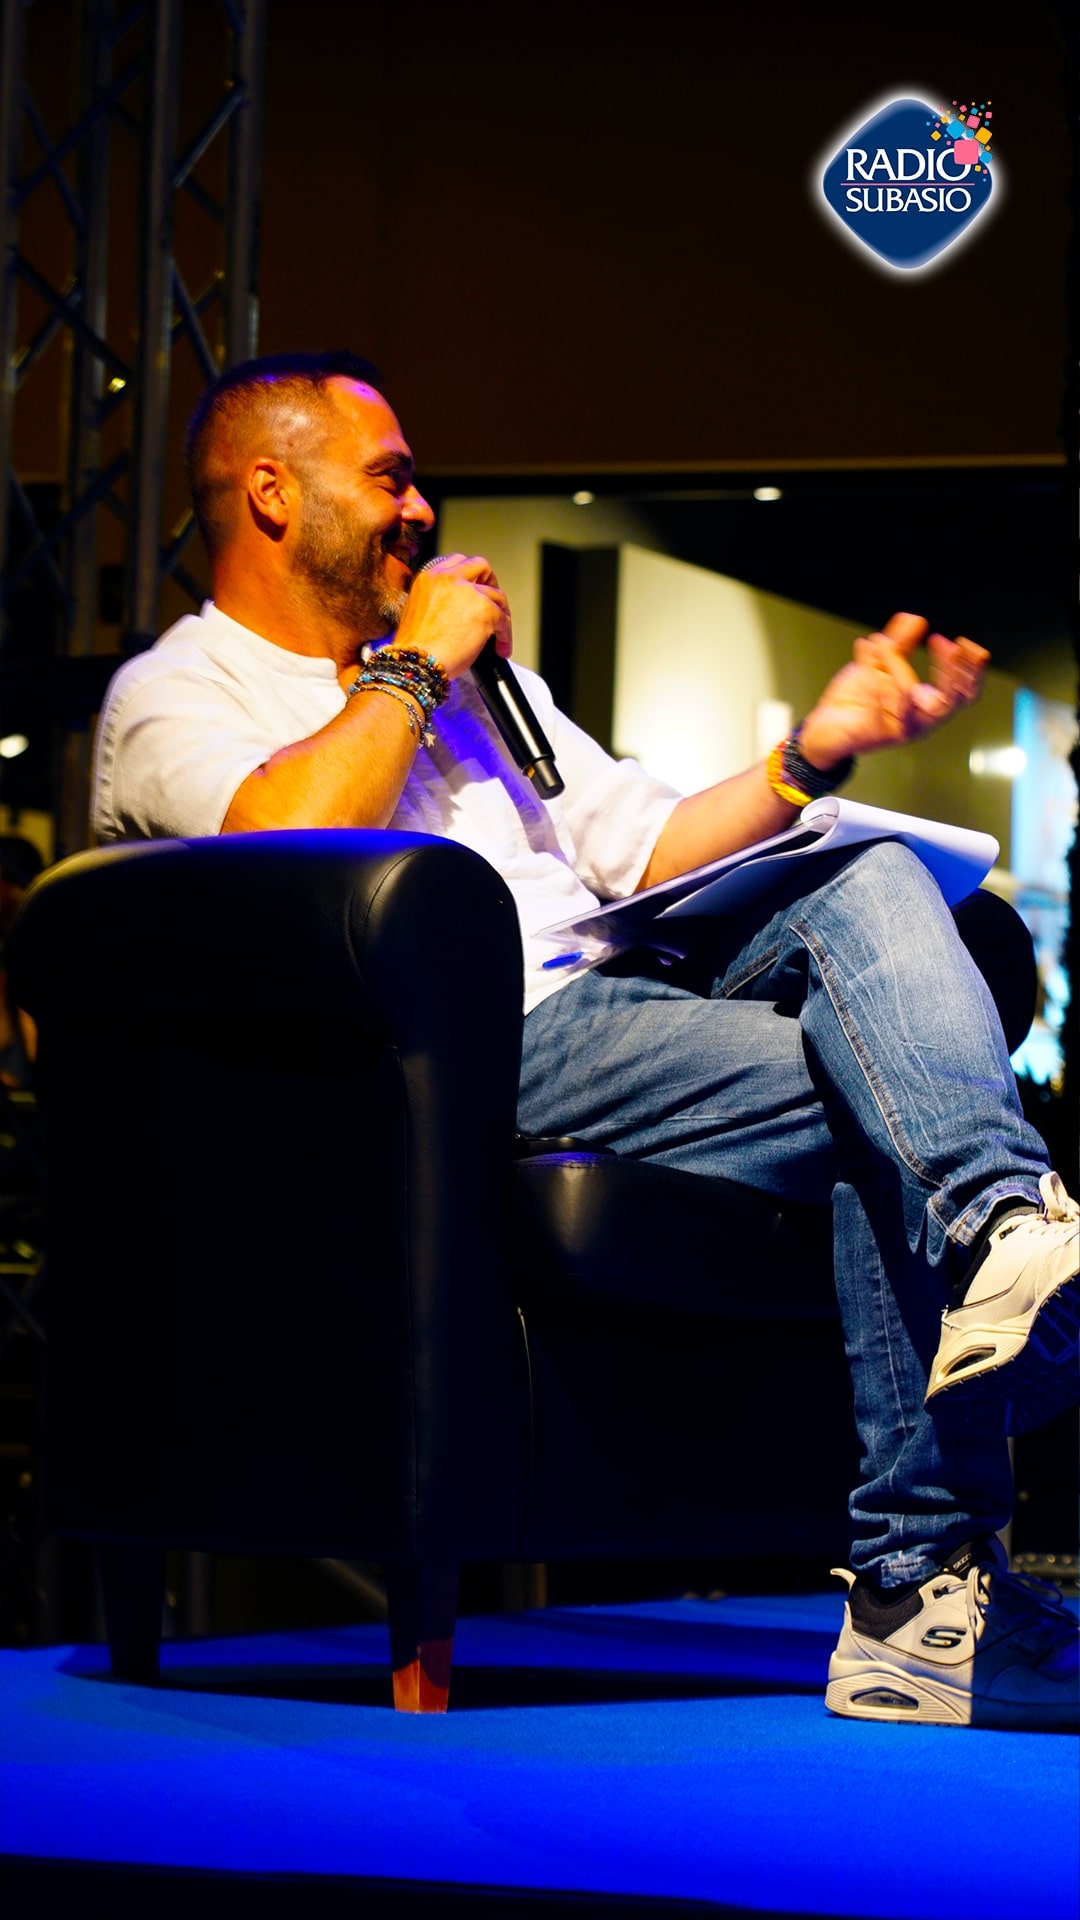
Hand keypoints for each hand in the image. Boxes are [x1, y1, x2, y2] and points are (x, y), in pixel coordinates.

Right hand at [392, 552, 511, 680]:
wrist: (418, 663)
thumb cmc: (416, 649)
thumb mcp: (419, 613)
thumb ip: (438, 602)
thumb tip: (459, 610)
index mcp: (429, 578)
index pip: (457, 562)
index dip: (471, 576)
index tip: (476, 588)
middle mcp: (448, 578)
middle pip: (480, 566)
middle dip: (491, 583)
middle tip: (494, 603)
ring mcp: (468, 592)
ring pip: (497, 595)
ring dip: (502, 616)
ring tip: (499, 636)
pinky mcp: (484, 609)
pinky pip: (504, 619)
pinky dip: (506, 636)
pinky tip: (500, 648)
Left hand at [798, 613, 988, 769]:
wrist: (823, 726)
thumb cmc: (857, 699)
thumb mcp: (880, 664)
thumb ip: (900, 642)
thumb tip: (916, 618)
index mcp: (928, 706)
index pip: (964, 693)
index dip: (971, 670)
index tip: (963, 642)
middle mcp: (920, 722)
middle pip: (952, 701)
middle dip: (953, 671)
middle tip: (946, 644)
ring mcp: (900, 729)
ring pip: (907, 693)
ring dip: (895, 661)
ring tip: (882, 640)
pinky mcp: (877, 733)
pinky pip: (879, 699)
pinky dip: (873, 670)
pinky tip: (866, 649)